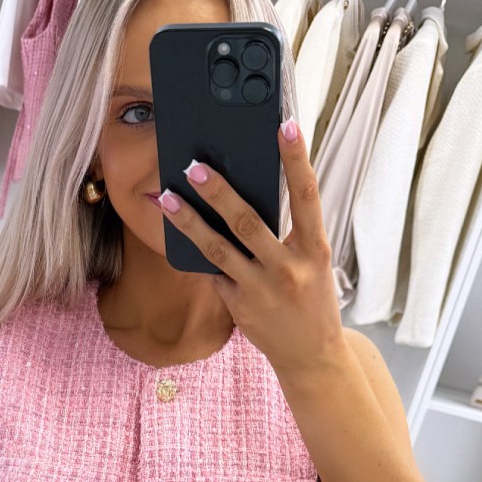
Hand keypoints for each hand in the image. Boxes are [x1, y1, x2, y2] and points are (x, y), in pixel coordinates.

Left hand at [158, 118, 346, 378]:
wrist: (311, 355)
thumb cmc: (311, 298)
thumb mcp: (312, 263)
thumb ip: (289, 232)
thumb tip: (249, 193)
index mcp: (314, 249)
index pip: (307, 195)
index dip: (297, 159)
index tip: (286, 125)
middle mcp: (287, 268)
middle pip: (248, 222)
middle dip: (219, 192)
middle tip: (195, 165)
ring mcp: (260, 289)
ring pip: (218, 249)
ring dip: (189, 222)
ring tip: (167, 198)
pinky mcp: (238, 306)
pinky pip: (212, 271)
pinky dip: (194, 250)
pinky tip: (175, 231)